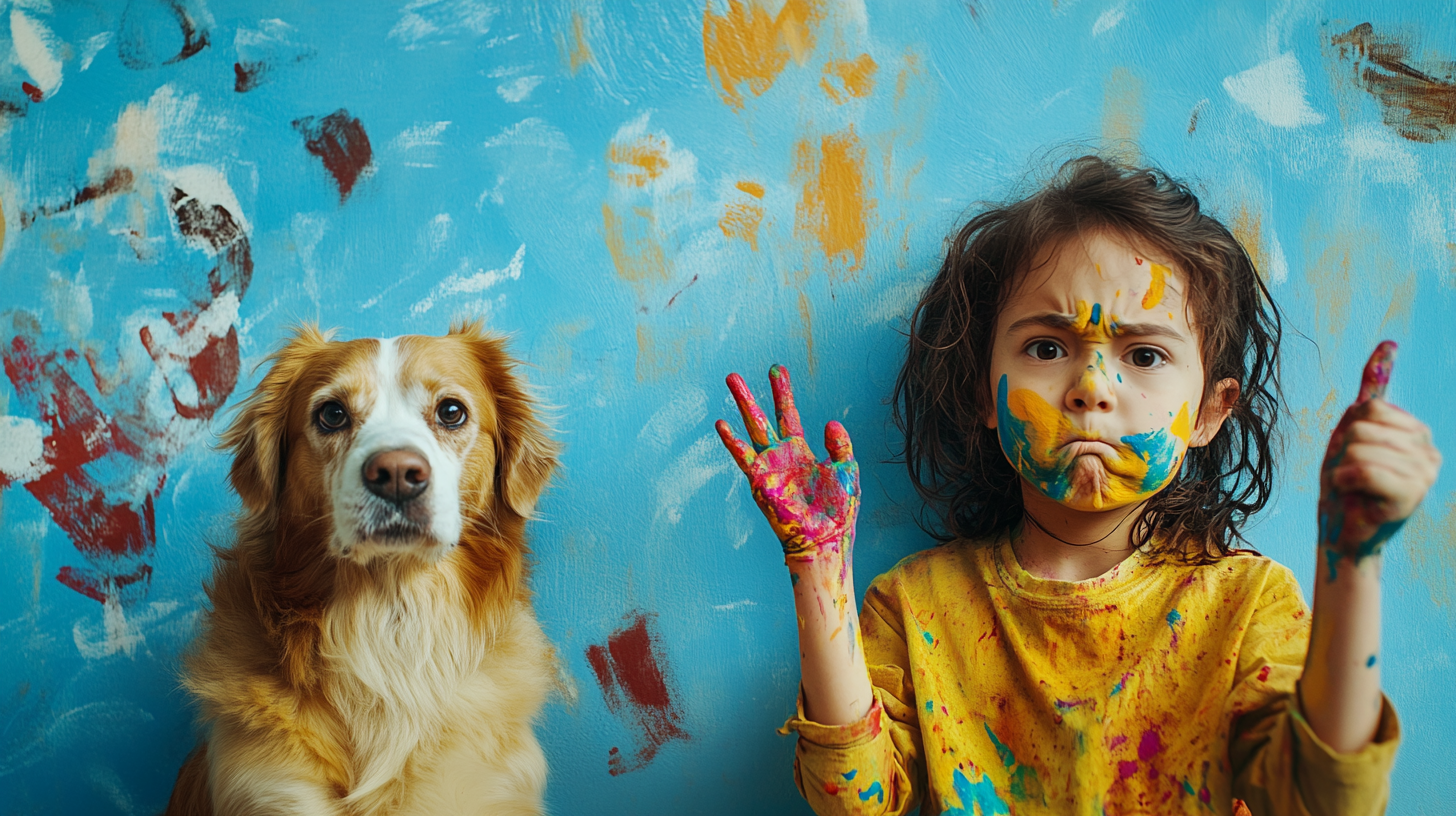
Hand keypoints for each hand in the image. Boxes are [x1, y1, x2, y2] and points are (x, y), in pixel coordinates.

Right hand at [716, 365, 859, 558]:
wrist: (825, 540)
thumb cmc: (838, 512)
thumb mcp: (847, 471)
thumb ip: (840, 445)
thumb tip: (830, 422)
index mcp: (801, 452)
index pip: (787, 415)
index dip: (782, 393)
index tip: (775, 369)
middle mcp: (781, 456)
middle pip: (762, 418)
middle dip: (750, 396)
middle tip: (733, 375)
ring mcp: (769, 468)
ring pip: (751, 429)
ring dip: (741, 406)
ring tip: (730, 383)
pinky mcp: (761, 482)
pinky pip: (744, 457)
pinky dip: (732, 441)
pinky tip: (721, 424)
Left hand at [1318, 341, 1441, 571]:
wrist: (1342, 530)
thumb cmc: (1345, 482)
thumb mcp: (1352, 430)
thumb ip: (1372, 391)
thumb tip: (1389, 341)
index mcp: (1415, 432)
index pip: (1372, 406)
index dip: (1348, 429)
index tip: (1354, 453)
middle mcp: (1428, 451)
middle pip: (1362, 425)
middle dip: (1343, 450)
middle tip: (1351, 475)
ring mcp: (1424, 475)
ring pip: (1359, 447)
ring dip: (1342, 468)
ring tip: (1353, 488)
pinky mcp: (1410, 497)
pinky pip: (1363, 471)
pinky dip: (1345, 481)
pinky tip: (1353, 496)